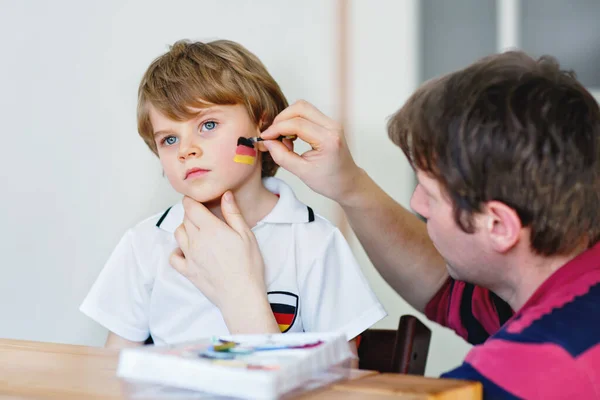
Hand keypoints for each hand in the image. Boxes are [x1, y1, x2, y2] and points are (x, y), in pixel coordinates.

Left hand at [169, 193, 273, 330]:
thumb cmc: (248, 266)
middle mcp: (196, 240)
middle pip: (185, 218)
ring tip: (199, 232)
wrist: (241, 295)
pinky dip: (177, 251)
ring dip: (185, 229)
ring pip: (178, 234)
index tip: (199, 200)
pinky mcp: (188, 271)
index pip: (190, 206)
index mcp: (210, 229)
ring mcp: (190, 256)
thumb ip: (233, 213)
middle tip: (206, 216)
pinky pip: (173, 257)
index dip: (192, 199)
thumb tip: (225, 194)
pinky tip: (188, 251)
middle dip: (192, 213)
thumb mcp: (246, 235)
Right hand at [260, 100, 363, 203]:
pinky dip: (294, 122)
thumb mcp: (302, 173)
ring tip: (283, 139)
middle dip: (281, 119)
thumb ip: (282, 156)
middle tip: (272, 136)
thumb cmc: (329, 181)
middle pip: (300, 107)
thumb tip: (267, 142)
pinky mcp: (328, 124)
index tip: (264, 137)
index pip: (297, 124)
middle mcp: (332, 126)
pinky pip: (307, 114)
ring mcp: (332, 123)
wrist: (348, 183)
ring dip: (287, 119)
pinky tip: (291, 138)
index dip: (276, 128)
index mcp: (328, 140)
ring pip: (303, 108)